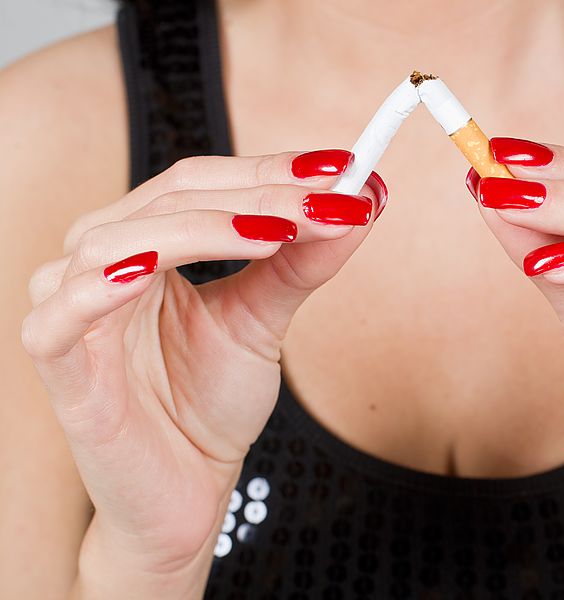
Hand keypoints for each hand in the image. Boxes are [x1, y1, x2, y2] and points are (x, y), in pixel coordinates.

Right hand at [21, 151, 385, 594]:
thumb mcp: (263, 320)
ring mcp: (72, 308)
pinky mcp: (58, 364)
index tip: (343, 165)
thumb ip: (302, 262)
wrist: (186, 492)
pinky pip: (63, 315)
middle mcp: (103, 261)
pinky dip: (103, 286)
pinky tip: (151, 271)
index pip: (201, 182)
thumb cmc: (210, 403)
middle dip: (258, 194)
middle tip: (328, 198)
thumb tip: (362, 202)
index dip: (271, 167)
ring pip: (122, 240)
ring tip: (278, 233)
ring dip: (205, 229)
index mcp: (148, 241)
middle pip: (171, 199)